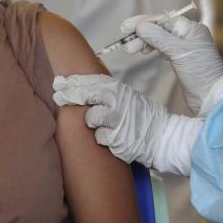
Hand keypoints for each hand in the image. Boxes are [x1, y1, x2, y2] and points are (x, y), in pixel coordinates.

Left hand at [52, 74, 202, 175]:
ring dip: (93, 123)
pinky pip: (100, 138)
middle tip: (58, 96)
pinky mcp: (118, 140)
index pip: (90, 82)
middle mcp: (117, 103)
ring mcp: (117, 121)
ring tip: (102, 124)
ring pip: (91, 119)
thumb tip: (85, 88)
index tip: (58, 83)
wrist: (164, 138)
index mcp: (119, 90)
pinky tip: (111, 138)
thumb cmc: (143, 118)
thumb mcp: (128, 98)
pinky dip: (103, 139)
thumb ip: (108, 93)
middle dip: (69, 96)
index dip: (71, 83)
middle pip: (85, 96)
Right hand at [121, 15, 222, 114]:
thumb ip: (158, 37)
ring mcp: (184, 46)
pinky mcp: (180, 58)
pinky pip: (162, 47)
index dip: (143, 22)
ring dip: (144, 42)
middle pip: (159, 29)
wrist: (211, 96)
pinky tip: (145, 52)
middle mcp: (188, 34)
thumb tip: (140, 26)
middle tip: (126, 46)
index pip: (163, 20)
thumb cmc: (199, 72)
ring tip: (131, 50)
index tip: (126, 27)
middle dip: (142, 35)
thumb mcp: (178, 52)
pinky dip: (152, 48)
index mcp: (191, 28)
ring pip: (159, 38)